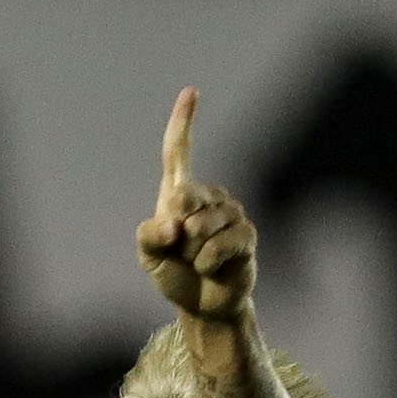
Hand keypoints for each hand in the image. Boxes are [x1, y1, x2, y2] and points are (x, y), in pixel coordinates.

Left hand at [133, 88, 255, 320]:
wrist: (202, 304)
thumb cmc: (174, 274)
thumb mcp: (149, 256)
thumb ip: (149, 236)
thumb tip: (175, 224)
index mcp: (180, 193)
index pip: (179, 152)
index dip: (183, 122)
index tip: (191, 93)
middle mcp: (208, 196)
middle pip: (184, 198)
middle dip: (175, 234)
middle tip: (182, 252)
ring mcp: (231, 213)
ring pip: (201, 227)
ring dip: (192, 253)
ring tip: (198, 262)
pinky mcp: (247, 235)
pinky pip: (221, 244)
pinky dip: (208, 261)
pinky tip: (212, 268)